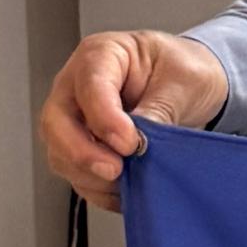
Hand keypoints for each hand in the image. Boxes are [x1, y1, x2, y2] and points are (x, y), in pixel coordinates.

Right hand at [38, 28, 229, 205]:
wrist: (188, 86)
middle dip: (82, 152)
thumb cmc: (183, 70)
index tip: (129, 142)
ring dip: (89, 175)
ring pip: (59, 152)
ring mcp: (74, 118)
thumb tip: (140, 142)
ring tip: (126, 182)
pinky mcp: (81, 148)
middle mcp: (77, 86)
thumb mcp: (184, 81)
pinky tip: (125, 192)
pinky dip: (97, 189)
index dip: (104, 117)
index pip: (89, 85)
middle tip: (115, 170)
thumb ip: (160, 108)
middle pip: (57, 121)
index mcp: (102, 54)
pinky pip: (75, 174)